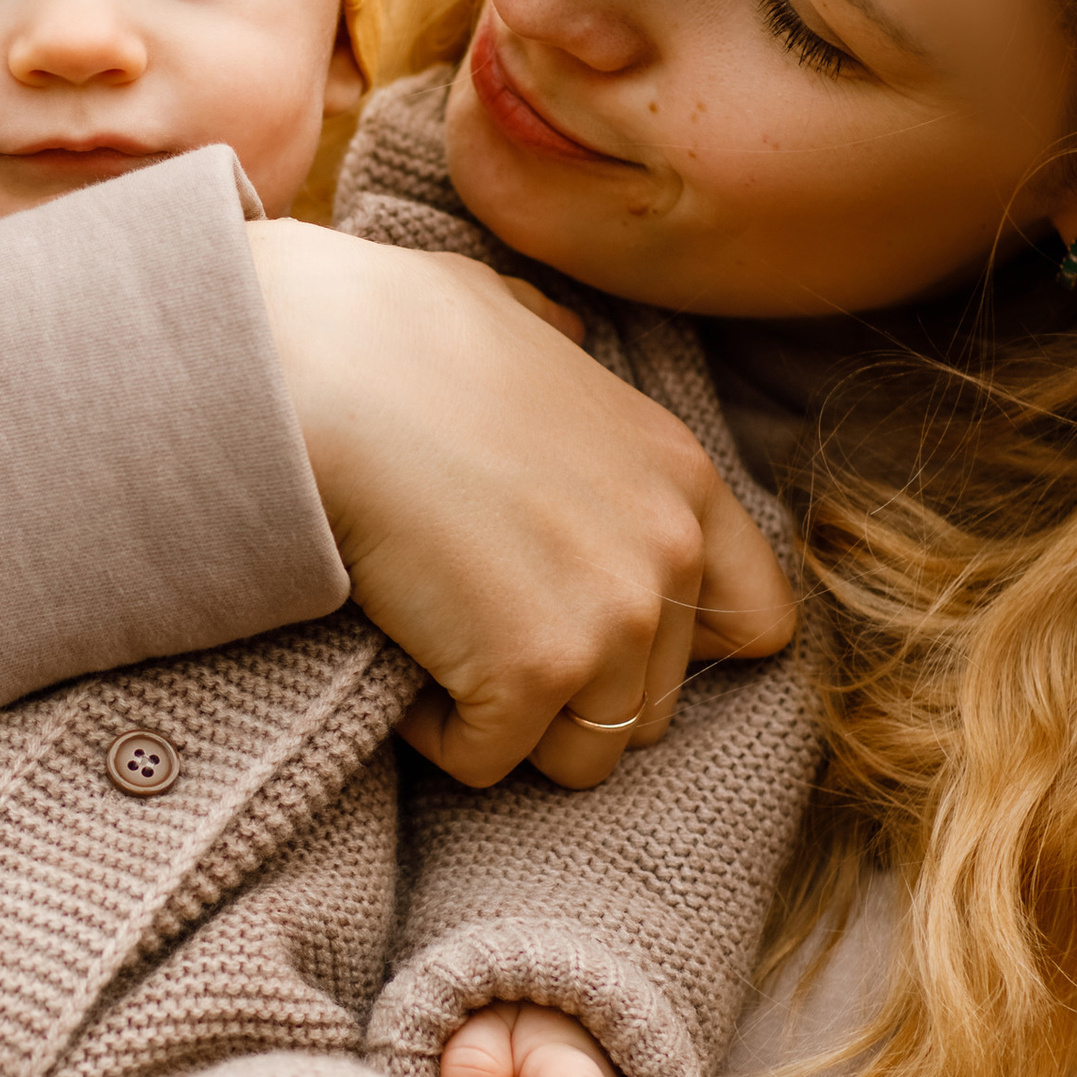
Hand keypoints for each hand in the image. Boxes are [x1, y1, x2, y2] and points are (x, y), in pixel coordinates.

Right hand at [248, 221, 793, 788]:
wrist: (320, 370)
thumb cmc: (386, 333)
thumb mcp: (508, 315)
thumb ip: (557, 346)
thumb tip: (557, 330)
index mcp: (681, 474)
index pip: (755, 623)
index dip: (672, 647)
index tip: (586, 627)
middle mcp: (669, 552)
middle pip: (650, 705)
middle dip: (569, 691)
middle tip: (480, 634)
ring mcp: (612, 619)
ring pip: (581, 754)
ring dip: (508, 722)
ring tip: (440, 651)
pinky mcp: (533, 672)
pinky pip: (487, 761)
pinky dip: (434, 731)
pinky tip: (397, 660)